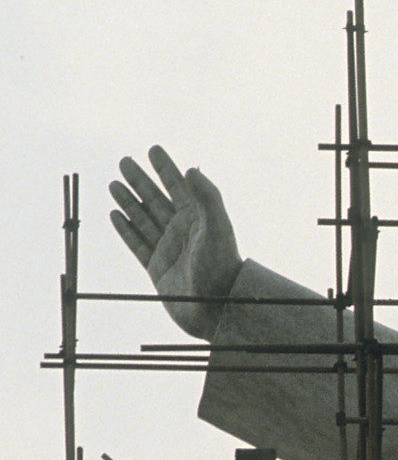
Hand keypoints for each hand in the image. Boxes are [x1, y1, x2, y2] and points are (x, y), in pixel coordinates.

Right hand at [109, 147, 241, 340]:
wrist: (215, 310)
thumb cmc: (221, 269)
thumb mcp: (217, 229)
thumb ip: (207, 198)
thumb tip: (191, 169)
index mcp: (198, 220)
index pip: (179, 187)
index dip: (166, 168)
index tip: (153, 149)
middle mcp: (183, 232)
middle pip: (157, 200)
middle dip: (140, 180)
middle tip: (124, 161)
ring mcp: (169, 250)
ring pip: (144, 219)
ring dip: (129, 201)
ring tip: (113, 184)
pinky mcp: (158, 269)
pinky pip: (138, 244)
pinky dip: (126, 229)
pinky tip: (115, 215)